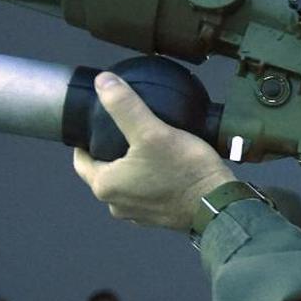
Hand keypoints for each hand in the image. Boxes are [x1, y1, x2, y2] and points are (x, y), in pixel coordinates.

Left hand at [73, 72, 236, 230]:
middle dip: (112, 155)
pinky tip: (169, 170)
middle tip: (128, 135)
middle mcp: (117, 205)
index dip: (85, 143)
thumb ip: (124, 106)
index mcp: (106, 186)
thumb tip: (102, 82)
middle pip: (105, 173)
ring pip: (127, 186)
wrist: (219, 204)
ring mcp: (139, 214)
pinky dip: (153, 183)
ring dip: (134, 171)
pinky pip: (148, 196)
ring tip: (150, 150)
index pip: (81, 161)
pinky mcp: (160, 217)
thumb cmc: (185, 172)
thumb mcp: (152, 131)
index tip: (95, 129)